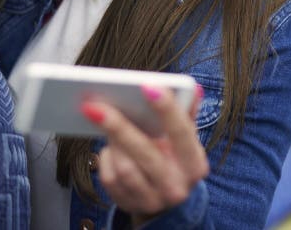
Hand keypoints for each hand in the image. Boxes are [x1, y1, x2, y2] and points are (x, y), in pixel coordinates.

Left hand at [82, 85, 208, 223]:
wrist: (166, 201)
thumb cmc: (174, 157)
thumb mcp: (185, 138)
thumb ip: (186, 112)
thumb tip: (194, 87)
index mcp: (195, 164)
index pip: (183, 133)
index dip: (167, 109)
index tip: (147, 85)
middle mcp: (176, 187)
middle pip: (146, 154)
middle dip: (120, 127)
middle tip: (95, 105)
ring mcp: (152, 200)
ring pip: (125, 168)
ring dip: (111, 141)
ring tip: (98, 117)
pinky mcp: (129, 204)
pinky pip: (110, 179)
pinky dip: (107, 158)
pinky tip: (108, 146)